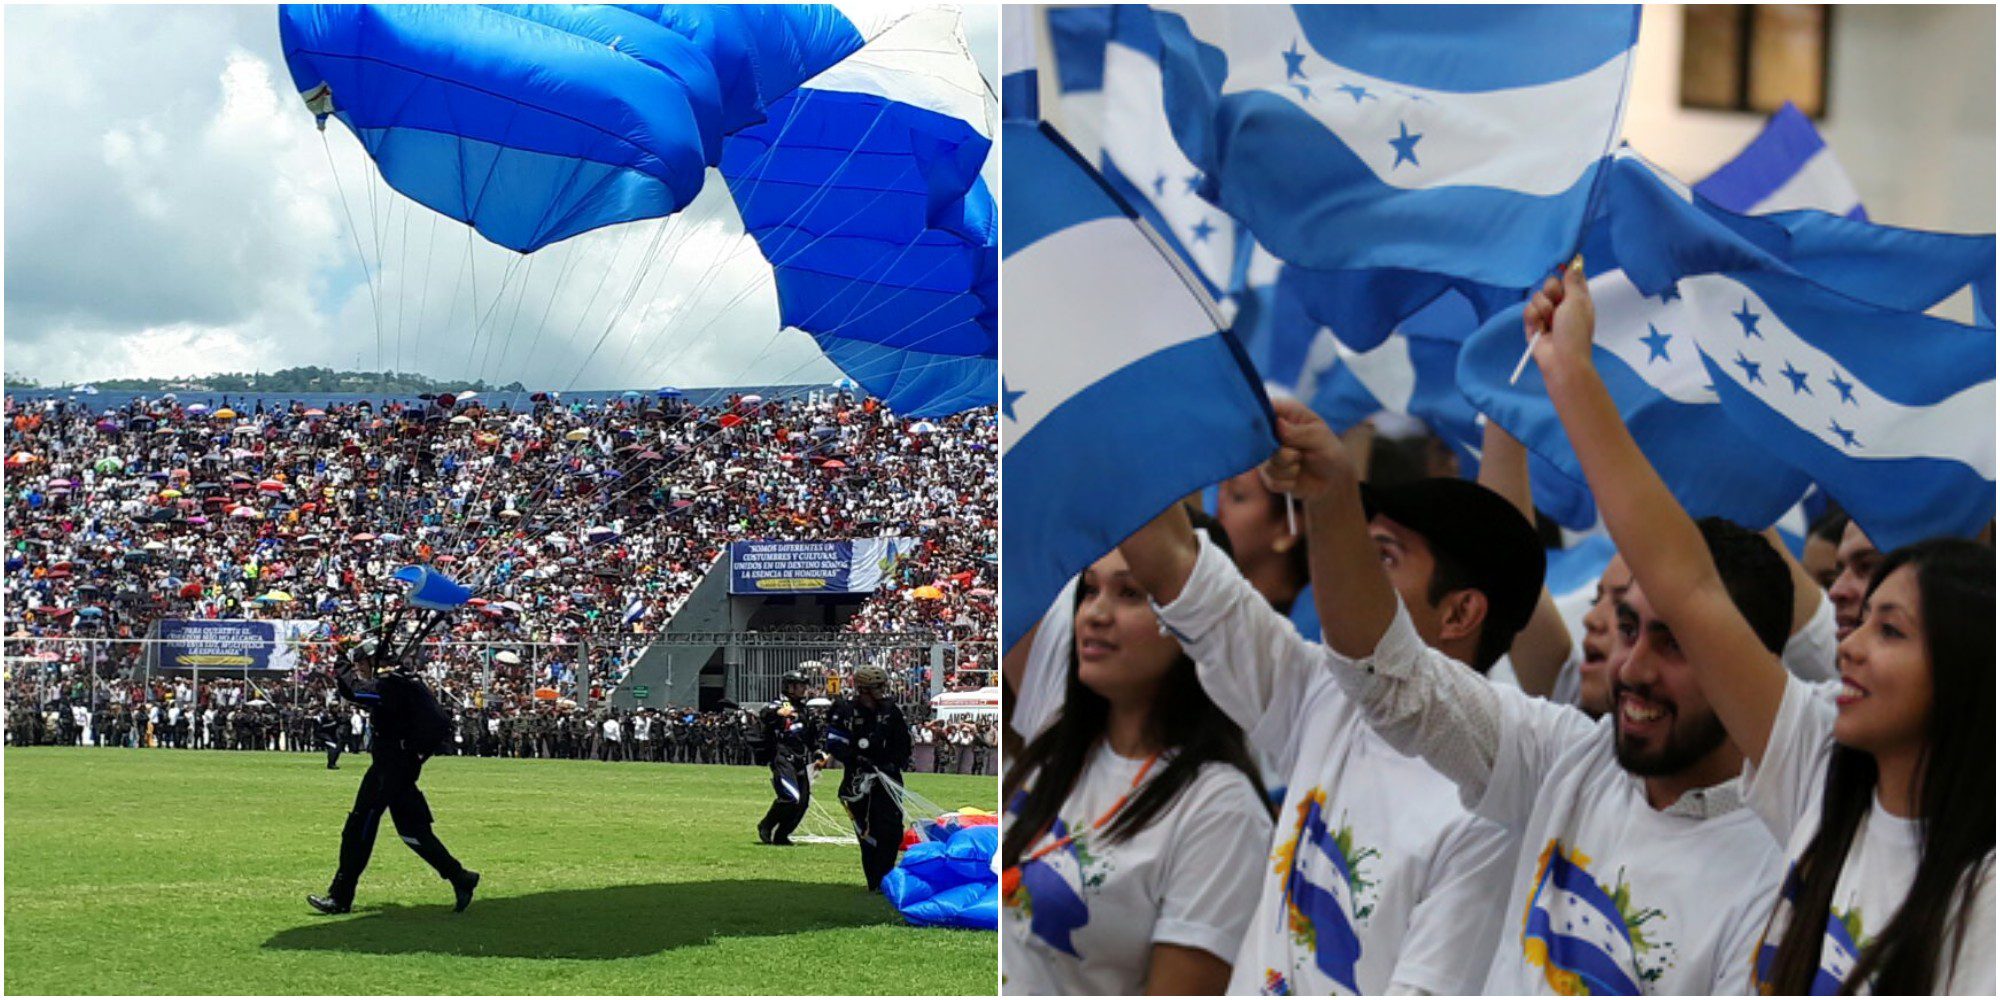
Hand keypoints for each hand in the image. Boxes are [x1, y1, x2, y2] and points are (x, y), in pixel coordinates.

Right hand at [1260, 397, 1354, 500]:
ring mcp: (1266, 453)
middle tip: (1298, 454)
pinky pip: (1271, 480)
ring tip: (1301, 463)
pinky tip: (1297, 477)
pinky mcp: (1267, 474)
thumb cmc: (1329, 450)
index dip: (1260, 417)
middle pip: (1259, 440)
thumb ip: (1298, 431)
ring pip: (1267, 464)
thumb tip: (1278, 423)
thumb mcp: (1319, 437)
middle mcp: (1270, 432)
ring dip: (1289, 468)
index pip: (1262, 408)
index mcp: (1283, 413)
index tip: (1275, 432)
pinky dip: (1288, 482)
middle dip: (1282, 452)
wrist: (1333, 479)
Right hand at [1525, 256, 1595, 375]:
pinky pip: (1527, 309)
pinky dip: (1534, 318)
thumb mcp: (1578, 302)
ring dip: (1543, 308)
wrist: (1561, 359)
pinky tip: (1541, 329)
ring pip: (1537, 296)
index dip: (1567, 270)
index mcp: (1578, 298)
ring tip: (1550, 322)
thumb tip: (1575, 263)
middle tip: (1559, 304)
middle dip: (1552, 291)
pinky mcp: (1533, 323)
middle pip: (1551, 283)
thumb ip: (1573, 281)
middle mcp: (1562, 304)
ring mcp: (1547, 314)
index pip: (1571, 277)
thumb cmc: (1575, 332)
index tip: (1561, 263)